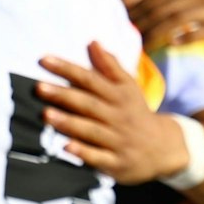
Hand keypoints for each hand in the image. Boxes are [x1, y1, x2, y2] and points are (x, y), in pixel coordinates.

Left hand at [36, 42, 189, 184]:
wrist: (165, 148)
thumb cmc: (135, 112)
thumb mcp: (128, 88)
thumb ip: (110, 66)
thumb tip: (93, 42)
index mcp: (119, 96)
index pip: (91, 79)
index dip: (68, 69)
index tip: (43, 60)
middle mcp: (118, 116)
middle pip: (89, 104)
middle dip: (63, 95)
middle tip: (38, 87)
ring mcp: (118, 140)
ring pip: (91, 130)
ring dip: (69, 122)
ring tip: (45, 114)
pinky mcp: (117, 162)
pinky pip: (99, 157)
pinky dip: (83, 152)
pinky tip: (65, 147)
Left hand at [129, 0, 203, 51]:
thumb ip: (164, 1)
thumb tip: (127, 6)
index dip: (132, 14)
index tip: (115, 30)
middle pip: (160, 8)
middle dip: (140, 26)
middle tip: (124, 44)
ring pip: (179, 18)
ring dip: (158, 34)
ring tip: (143, 49)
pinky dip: (189, 36)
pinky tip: (175, 45)